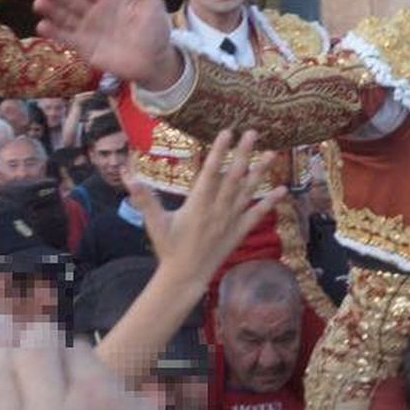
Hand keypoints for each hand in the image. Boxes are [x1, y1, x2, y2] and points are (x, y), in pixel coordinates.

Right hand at [34, 0, 174, 87]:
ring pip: (65, 17)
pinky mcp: (84, 48)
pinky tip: (42, 26)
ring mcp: (88, 29)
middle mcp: (94, 11)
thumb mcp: (152, 5)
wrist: (155, 61)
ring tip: (38, 3)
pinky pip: (67, 38)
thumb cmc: (155, 31)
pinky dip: (54, 33)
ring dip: (51, 10)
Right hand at [124, 131, 285, 287]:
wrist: (186, 276)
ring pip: (248, 191)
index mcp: (197, 204)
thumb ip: (143, 198)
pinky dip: (270, 202)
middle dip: (243, 154)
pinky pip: (257, 214)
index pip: (211, 172)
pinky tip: (283, 189)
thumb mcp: (154, 222)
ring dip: (260, 171)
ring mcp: (231, 220)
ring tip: (272, 153)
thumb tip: (127, 175)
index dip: (219, 151)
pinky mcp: (239, 231)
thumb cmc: (168, 248)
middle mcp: (218, 210)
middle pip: (233, 177)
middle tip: (253, 132)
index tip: (227, 132)